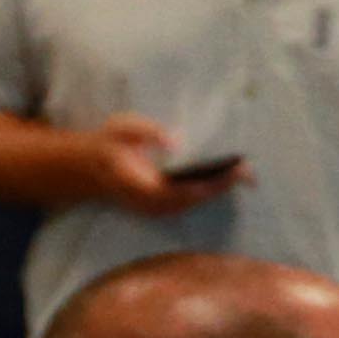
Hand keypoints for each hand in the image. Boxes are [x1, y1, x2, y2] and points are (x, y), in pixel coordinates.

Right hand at [74, 114, 231, 216]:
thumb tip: (175, 141)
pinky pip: (192, 202)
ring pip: (196, 202)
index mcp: (140, 184)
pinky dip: (212, 190)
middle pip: (195, 198)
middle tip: (249, 170)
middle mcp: (150, 203)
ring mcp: (157, 209)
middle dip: (223, 185)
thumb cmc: (108, 144)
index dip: (210, 182)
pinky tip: (227, 178)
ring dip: (221, 189)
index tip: (233, 171)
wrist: (89, 169)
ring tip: (245, 173)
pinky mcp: (163, 208)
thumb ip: (146, 131)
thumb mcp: (120, 128)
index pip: (181, 189)